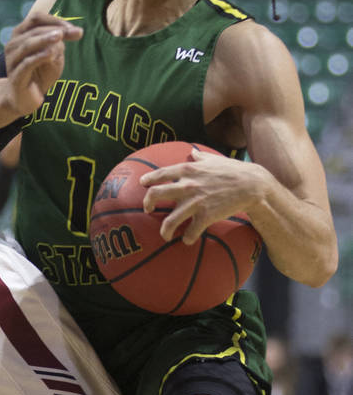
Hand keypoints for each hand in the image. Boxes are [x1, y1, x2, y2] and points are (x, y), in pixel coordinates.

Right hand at [4, 12, 81, 114]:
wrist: (26, 99)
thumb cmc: (40, 73)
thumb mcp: (54, 55)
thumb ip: (59, 43)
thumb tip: (70, 33)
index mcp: (21, 35)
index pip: (36, 18)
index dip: (54, 20)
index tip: (73, 29)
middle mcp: (13, 45)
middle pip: (33, 30)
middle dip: (54, 30)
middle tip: (73, 33)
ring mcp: (12, 61)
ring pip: (27, 44)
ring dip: (44, 39)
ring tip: (60, 38)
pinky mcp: (15, 76)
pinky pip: (26, 63)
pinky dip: (39, 56)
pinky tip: (51, 54)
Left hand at [140, 150, 264, 242]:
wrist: (253, 186)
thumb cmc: (234, 171)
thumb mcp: (215, 160)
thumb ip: (200, 158)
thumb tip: (192, 153)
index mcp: (187, 170)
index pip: (160, 174)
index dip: (148, 179)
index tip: (142, 184)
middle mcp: (187, 185)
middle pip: (155, 194)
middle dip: (147, 203)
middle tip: (147, 210)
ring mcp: (195, 202)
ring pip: (170, 220)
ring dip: (164, 231)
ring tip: (165, 235)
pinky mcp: (206, 216)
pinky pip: (191, 231)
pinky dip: (188, 238)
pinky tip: (188, 240)